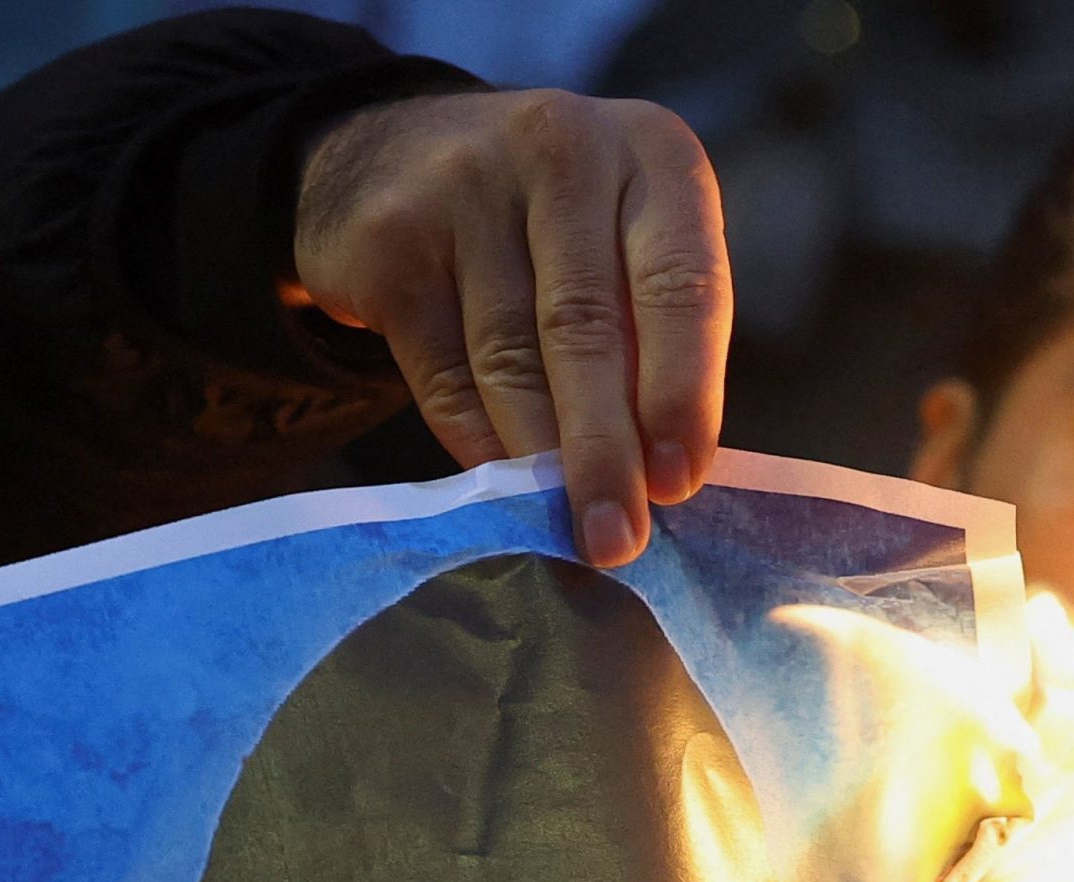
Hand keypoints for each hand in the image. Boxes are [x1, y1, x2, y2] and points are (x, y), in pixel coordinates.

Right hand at [293, 90, 730, 568]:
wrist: (390, 154)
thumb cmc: (547, 222)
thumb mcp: (623, 238)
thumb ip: (651, 332)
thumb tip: (660, 479)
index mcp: (651, 154)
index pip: (681, 283)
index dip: (682, 392)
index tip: (678, 483)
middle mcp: (562, 151)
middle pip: (587, 327)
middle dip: (605, 448)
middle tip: (615, 538)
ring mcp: (467, 186)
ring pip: (510, 356)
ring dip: (537, 458)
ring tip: (561, 526)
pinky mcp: (392, 239)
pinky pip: (444, 369)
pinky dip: (475, 438)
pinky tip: (499, 481)